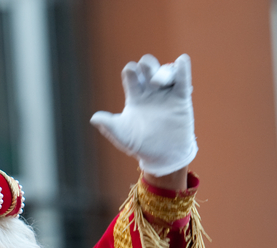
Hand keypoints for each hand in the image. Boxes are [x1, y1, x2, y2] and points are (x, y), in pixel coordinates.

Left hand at [90, 54, 196, 176]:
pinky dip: (183, 70)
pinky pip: (183, 81)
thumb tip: (93, 118)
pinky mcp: (181, 100)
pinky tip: (182, 60)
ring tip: (157, 82)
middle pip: (148, 69)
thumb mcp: (122, 136)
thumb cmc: (140, 146)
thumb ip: (109, 125)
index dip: (131, 71)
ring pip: (165, 73)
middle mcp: (151, 93)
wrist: (162, 157)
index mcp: (135, 97)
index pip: (132, 77)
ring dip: (161, 72)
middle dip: (147, 65)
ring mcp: (167, 95)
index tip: (130, 72)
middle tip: (144, 70)